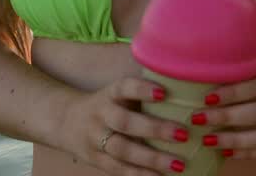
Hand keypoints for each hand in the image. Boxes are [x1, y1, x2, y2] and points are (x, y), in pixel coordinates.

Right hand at [60, 76, 188, 174]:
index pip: (125, 87)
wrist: (65, 121)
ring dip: (151, 159)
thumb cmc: (109, 104)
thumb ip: (145, 92)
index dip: (142, 89)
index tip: (164, 93)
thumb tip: (190, 89)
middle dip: (155, 129)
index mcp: (110, 94)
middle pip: (126, 122)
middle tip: (184, 134)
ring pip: (122, 150)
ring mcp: (96, 139)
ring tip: (179, 165)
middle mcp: (101, 115)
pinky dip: (139, 175)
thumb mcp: (120, 92)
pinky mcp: (95, 160)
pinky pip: (117, 169)